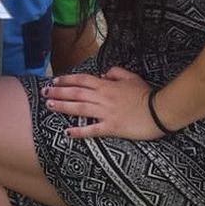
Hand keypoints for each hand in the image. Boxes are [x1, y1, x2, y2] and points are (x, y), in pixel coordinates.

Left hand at [40, 66, 163, 140]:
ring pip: (79, 108)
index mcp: (107, 85)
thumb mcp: (132, 77)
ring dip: (62, 107)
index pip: (81, 80)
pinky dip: (78, 131)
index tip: (54, 81)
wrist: (160, 111)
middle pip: (75, 93)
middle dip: (58, 93)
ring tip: (49, 106)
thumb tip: (103, 74)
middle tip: (44, 93)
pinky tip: (67, 132)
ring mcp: (106, 113)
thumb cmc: (147, 94)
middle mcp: (102, 97)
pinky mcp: (111, 128)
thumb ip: (116, 72)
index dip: (66, 80)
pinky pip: (92, 130)